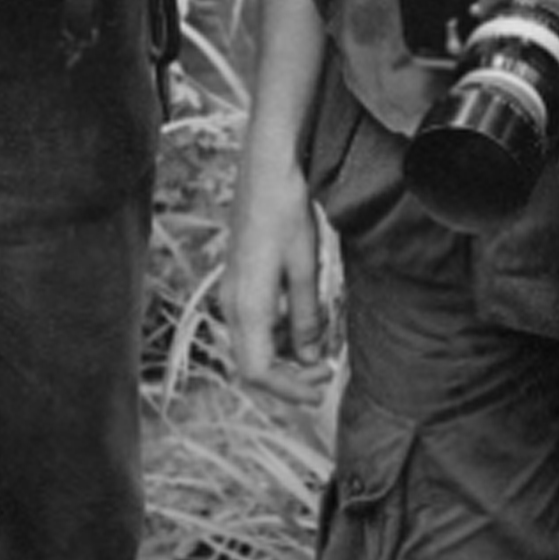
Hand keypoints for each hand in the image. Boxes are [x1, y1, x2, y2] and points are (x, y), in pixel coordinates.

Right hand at [222, 143, 331, 401]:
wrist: (266, 168)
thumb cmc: (287, 212)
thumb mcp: (305, 267)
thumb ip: (307, 317)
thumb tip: (312, 357)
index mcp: (246, 306)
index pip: (259, 371)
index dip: (289, 390)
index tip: (321, 391)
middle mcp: (231, 304)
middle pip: (252, 364)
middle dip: (289, 378)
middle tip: (326, 376)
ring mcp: (231, 292)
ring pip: (253, 346)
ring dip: (285, 358)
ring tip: (322, 352)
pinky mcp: (238, 281)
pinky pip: (254, 325)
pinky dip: (278, 336)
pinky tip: (306, 324)